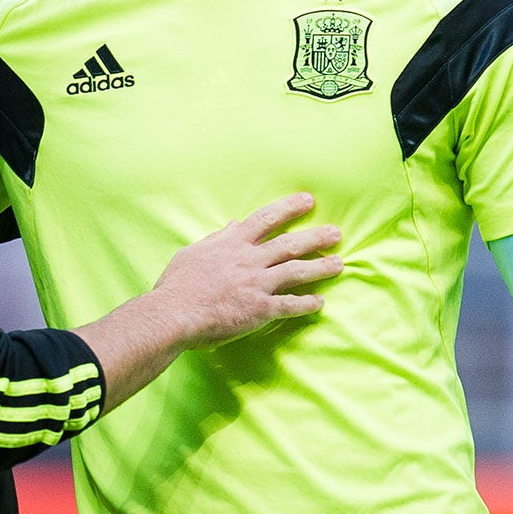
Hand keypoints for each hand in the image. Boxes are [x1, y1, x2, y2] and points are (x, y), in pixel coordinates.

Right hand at [149, 192, 342, 348]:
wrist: (173, 313)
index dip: (289, 208)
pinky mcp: (259, 309)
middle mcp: (249, 260)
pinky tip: (320, 302)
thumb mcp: (193, 252)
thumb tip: (233, 224)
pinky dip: (306, 303)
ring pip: (297, 271)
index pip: (266, 219)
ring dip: (321, 267)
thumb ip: (217, 238)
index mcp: (233, 244)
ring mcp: (256, 284)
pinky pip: (290, 305)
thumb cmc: (177, 285)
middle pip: (290, 243)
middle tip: (336, 233)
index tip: (308, 200)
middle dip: (316, 236)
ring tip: (339, 263)